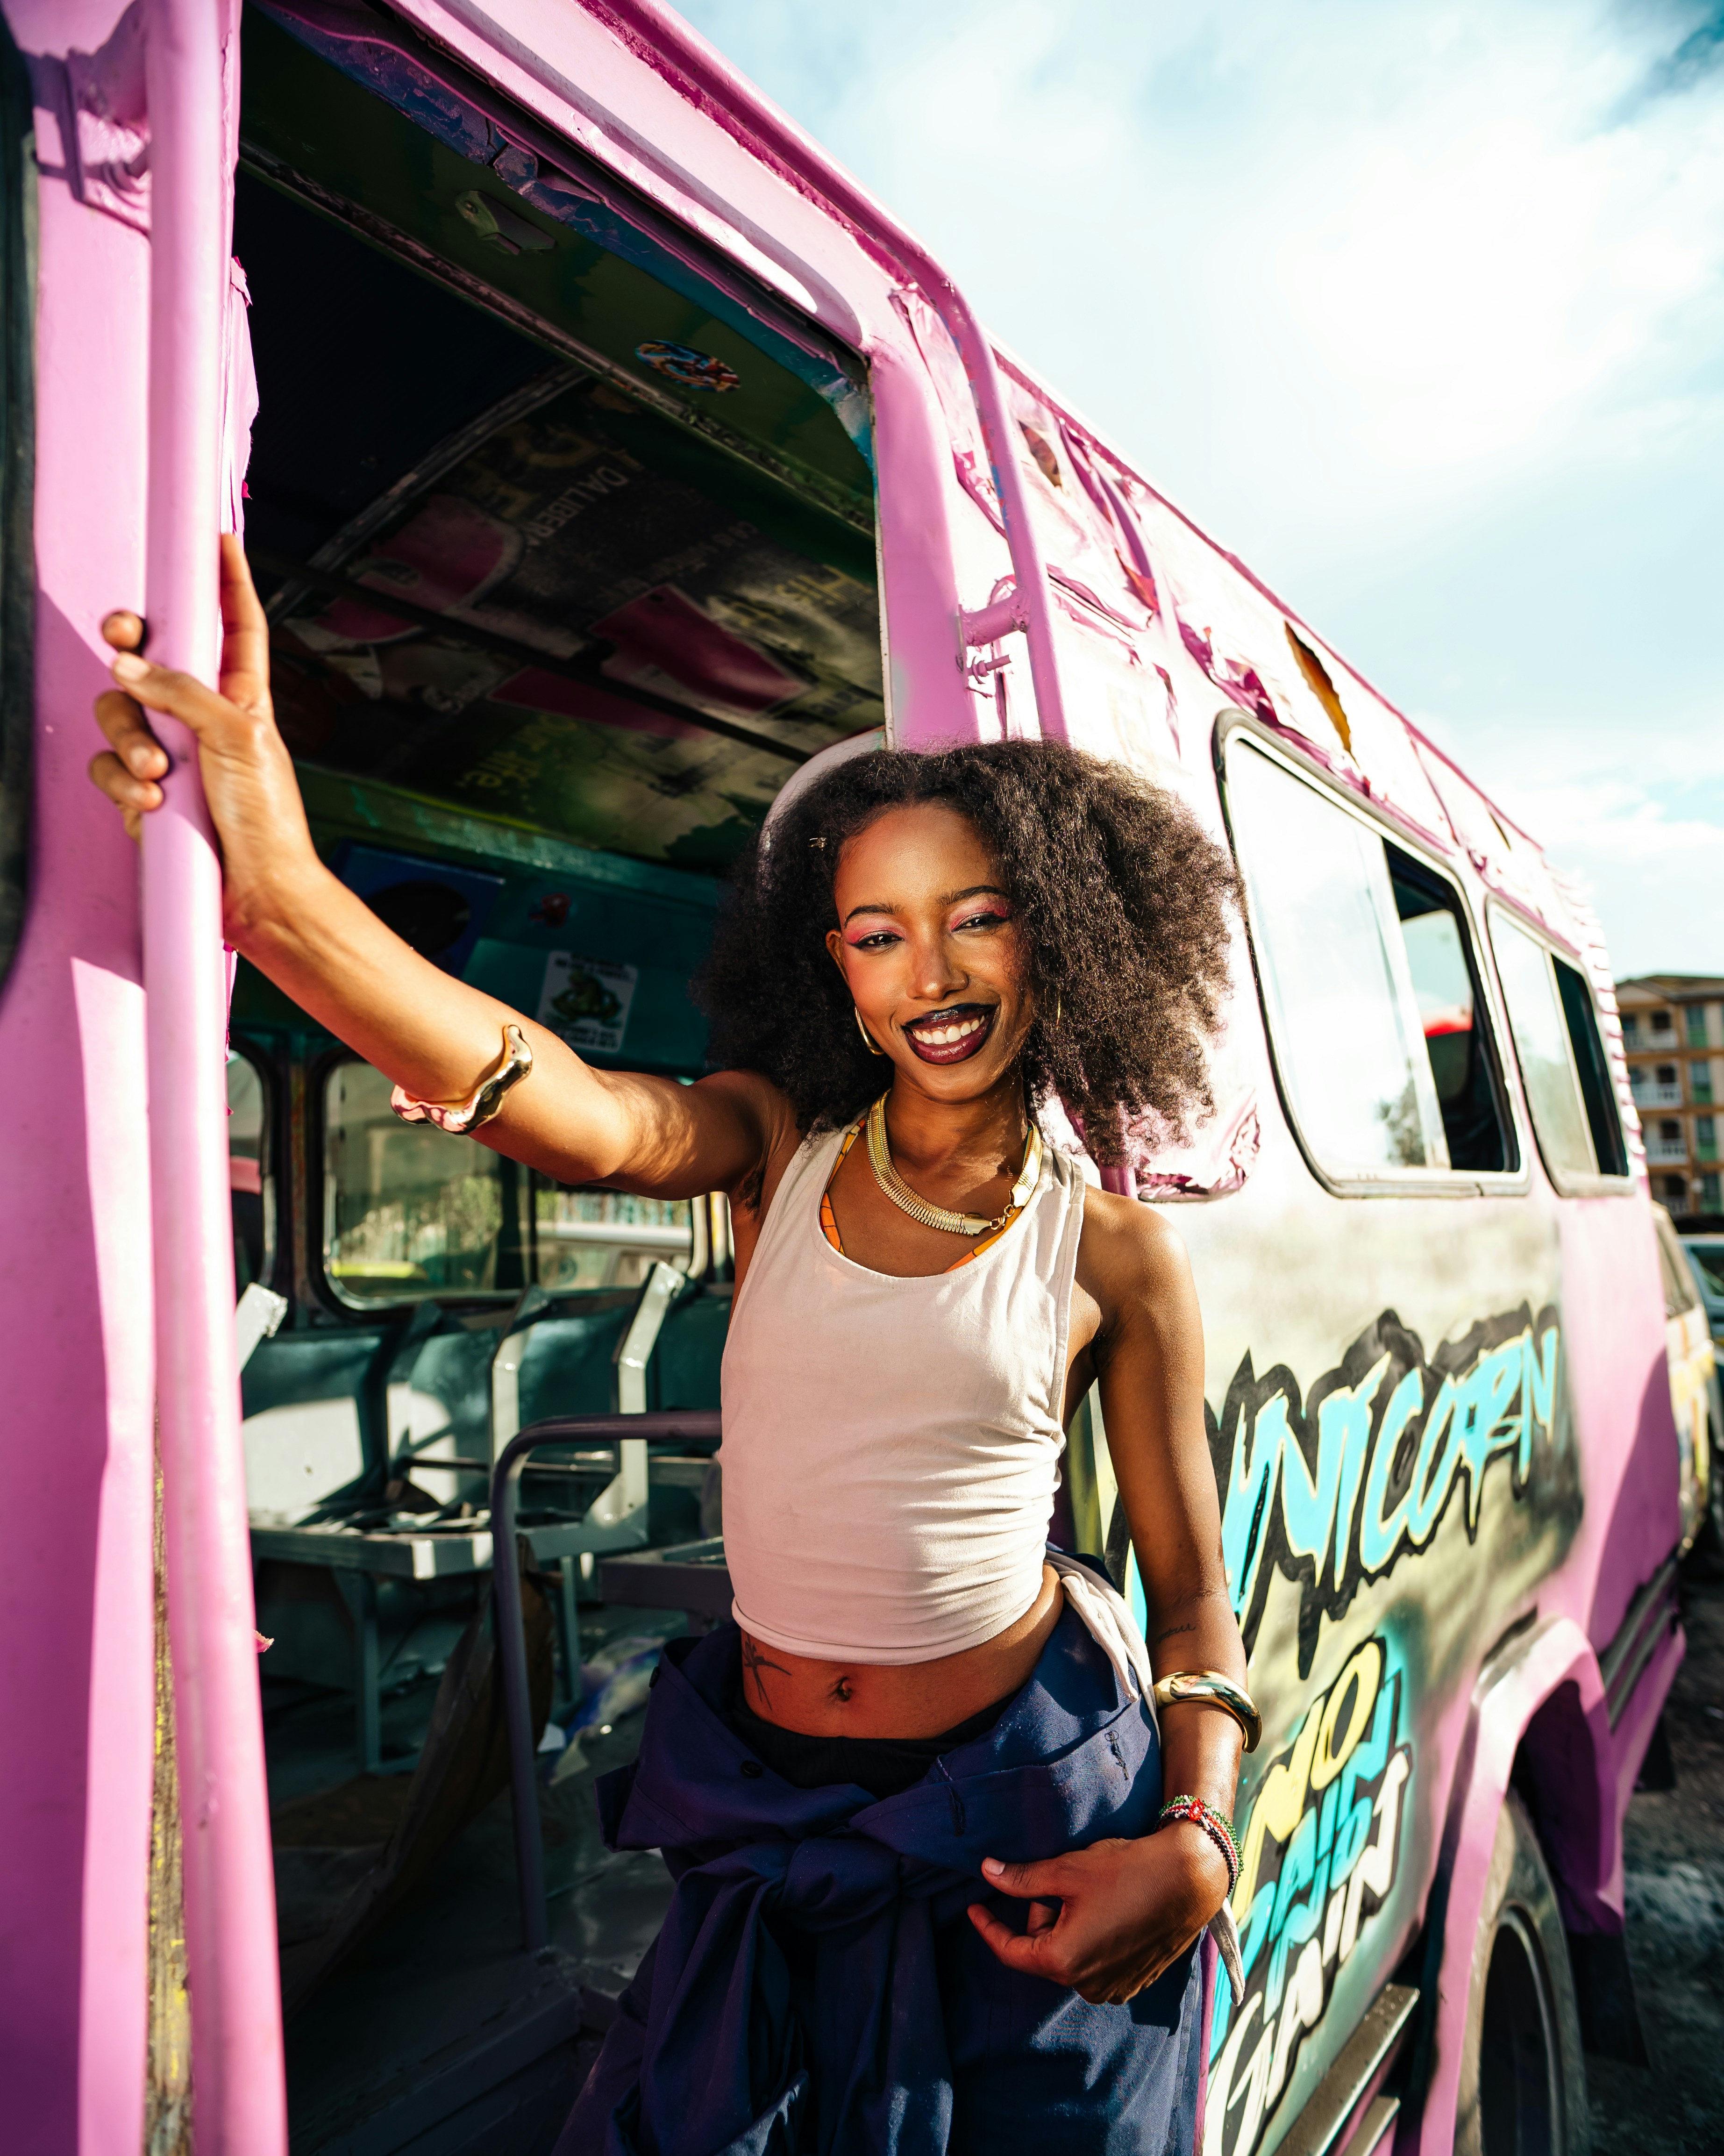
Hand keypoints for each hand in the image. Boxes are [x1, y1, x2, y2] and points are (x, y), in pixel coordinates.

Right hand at [88, 535, 322, 941]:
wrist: (256, 894)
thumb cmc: (266, 819)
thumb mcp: (237, 738)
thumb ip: (183, 691)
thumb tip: (128, 662)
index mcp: (242, 696)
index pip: (234, 625)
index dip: (226, 581)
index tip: (217, 538)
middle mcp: (203, 718)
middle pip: (152, 657)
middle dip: (130, 644)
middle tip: (120, 636)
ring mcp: (170, 753)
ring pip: (119, 711)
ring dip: (130, 737)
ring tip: (158, 772)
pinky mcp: (145, 791)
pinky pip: (111, 765)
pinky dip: (124, 781)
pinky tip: (150, 802)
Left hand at [967, 1824, 1227, 2004]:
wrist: (1188, 1879)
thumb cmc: (1126, 1871)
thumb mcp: (1067, 1869)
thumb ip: (1022, 1878)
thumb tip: (986, 1872)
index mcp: (1063, 1960)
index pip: (1010, 1950)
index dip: (988, 1927)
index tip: (973, 1908)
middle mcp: (1086, 1985)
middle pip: (1042, 1950)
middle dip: (1041, 1915)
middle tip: (1059, 1880)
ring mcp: (1112, 1988)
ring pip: (1068, 1955)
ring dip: (1066, 1926)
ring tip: (1088, 1892)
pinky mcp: (1132, 1982)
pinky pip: (1094, 1963)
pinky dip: (1089, 1938)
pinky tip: (1106, 1908)